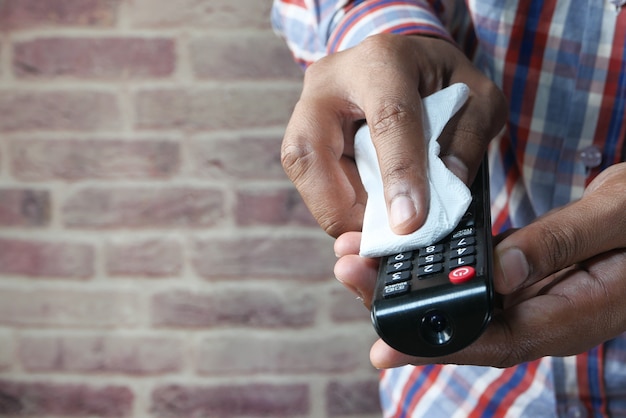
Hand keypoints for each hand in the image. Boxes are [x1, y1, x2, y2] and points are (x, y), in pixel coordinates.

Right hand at [281, 33, 506, 236]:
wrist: (405, 61)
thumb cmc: (441, 79)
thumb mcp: (477, 100)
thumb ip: (466, 144)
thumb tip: (439, 203)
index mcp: (382, 61)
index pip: (387, 120)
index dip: (397, 175)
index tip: (409, 223)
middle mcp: (331, 81)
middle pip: (312, 150)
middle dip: (340, 207)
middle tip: (376, 238)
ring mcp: (307, 107)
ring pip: (301, 168)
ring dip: (334, 210)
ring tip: (372, 229)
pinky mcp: (301, 132)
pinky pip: (308, 178)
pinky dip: (336, 204)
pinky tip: (362, 213)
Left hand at [334, 162, 625, 367]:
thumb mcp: (618, 219)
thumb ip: (562, 245)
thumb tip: (499, 272)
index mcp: (572, 314)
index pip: (494, 340)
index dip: (435, 346)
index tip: (383, 346)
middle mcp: (545, 313)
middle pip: (462, 323)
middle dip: (400, 305)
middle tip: (350, 273)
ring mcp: (533, 296)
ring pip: (462, 301)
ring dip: (409, 283)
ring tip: (360, 258)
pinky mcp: (525, 274)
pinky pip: (473, 278)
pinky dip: (436, 266)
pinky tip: (404, 253)